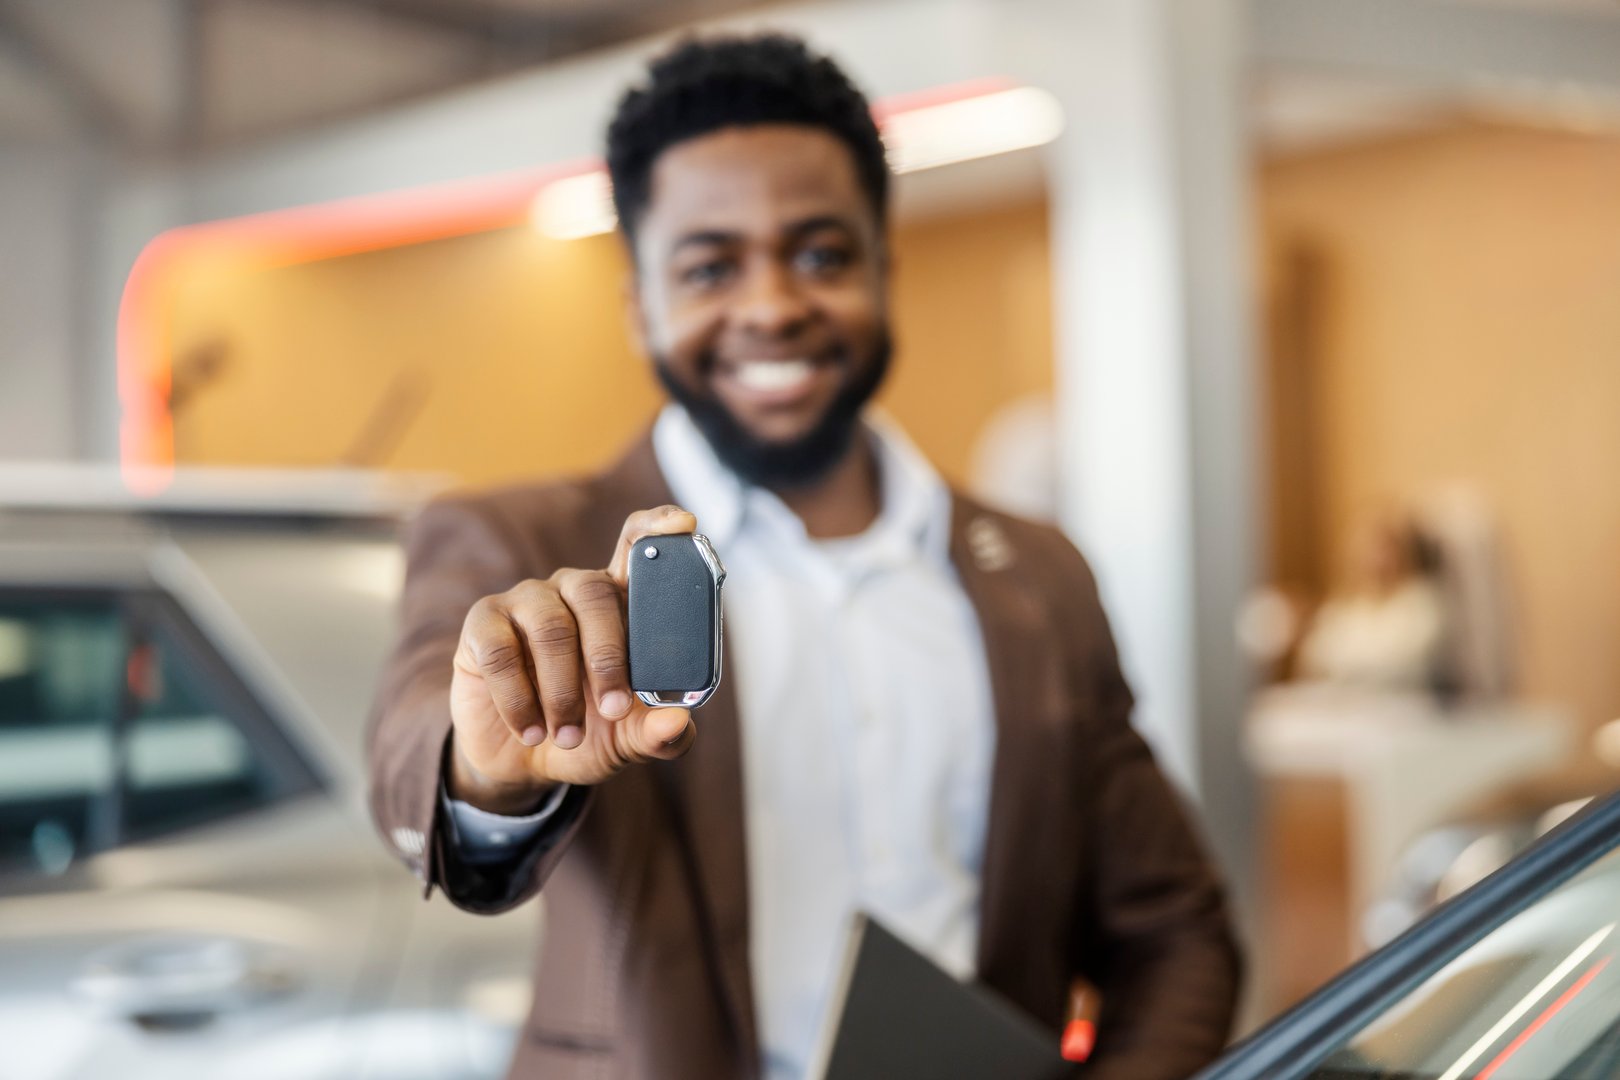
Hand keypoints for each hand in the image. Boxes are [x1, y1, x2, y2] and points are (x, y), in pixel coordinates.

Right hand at [446, 505, 699, 812]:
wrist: (522, 763)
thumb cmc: (587, 734)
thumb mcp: (628, 740)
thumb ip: (659, 733)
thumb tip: (677, 723)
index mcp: (619, 603)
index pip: (637, 547)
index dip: (657, 529)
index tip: (683, 524)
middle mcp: (573, 590)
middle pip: (595, 591)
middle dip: (609, 656)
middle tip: (615, 711)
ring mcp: (526, 601)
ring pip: (550, 626)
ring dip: (562, 690)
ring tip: (568, 736)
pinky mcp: (483, 624)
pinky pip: (501, 652)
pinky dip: (519, 700)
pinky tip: (533, 732)